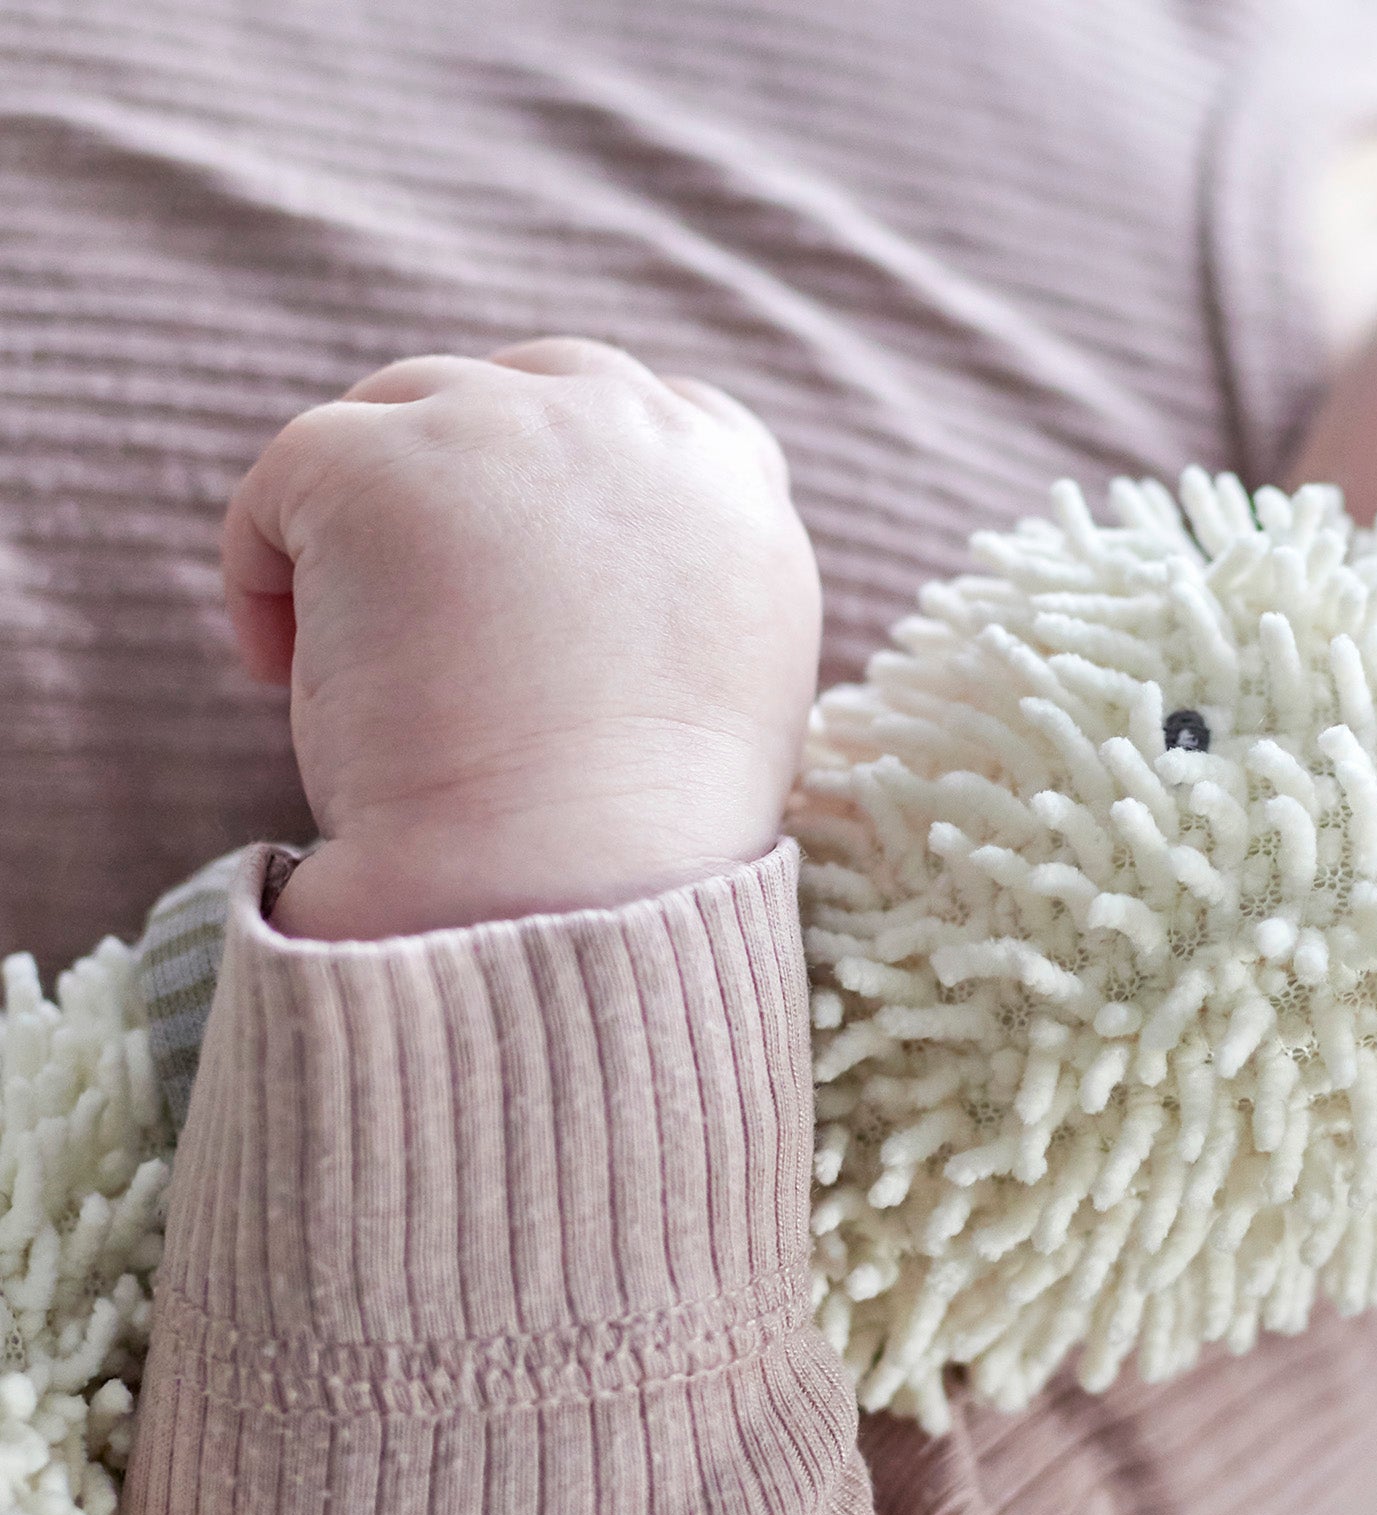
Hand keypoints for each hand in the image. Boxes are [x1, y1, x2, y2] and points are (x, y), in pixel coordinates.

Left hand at [222, 339, 822, 938]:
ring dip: (364, 532)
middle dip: (454, 483)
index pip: (668, 416)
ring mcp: (509, 428)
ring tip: (358, 669)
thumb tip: (552, 601)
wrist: (561, 889)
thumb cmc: (624, 858)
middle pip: (519, 392)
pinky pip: (286, 478)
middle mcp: (643, 436)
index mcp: (744, 506)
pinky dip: (262, 571)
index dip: (578, 477)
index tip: (519, 565)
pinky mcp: (379, 461)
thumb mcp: (708, 710)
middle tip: (410, 617)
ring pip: (397, 423)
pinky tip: (279, 670)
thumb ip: (660, 611)